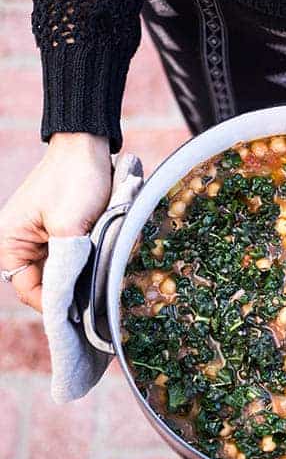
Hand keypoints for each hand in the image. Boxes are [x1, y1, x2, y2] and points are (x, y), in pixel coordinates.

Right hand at [0, 133, 111, 311]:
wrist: (88, 143)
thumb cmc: (75, 180)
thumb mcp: (69, 227)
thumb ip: (64, 266)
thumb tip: (66, 303)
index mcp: (10, 240)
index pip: (28, 289)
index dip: (53, 304)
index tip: (80, 315)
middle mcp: (21, 240)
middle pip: (44, 283)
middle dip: (69, 292)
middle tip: (95, 305)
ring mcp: (42, 235)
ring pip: (60, 271)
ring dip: (79, 277)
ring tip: (101, 288)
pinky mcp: (62, 229)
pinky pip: (71, 257)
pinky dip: (85, 263)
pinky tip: (102, 268)